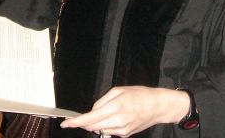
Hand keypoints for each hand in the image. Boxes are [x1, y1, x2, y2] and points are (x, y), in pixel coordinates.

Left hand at [60, 86, 189, 137]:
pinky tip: (114, 117)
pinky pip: (110, 131)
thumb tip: (92, 112)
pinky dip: (106, 125)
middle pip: (93, 126)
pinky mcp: (126, 134)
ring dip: (95, 124)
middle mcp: (118, 121)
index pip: (90, 118)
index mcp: (115, 107)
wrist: (158, 106)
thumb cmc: (140, 95)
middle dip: (84, 122)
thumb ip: (102, 101)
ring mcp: (122, 130)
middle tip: (81, 116)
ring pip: (100, 130)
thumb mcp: (119, 90)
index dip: (76, 122)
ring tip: (105, 112)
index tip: (66, 123)